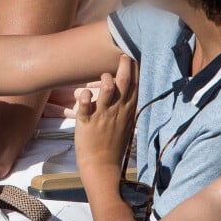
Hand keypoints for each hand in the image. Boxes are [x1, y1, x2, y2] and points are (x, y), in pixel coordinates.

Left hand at [75, 55, 138, 178]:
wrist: (101, 165)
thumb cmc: (112, 142)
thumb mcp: (125, 122)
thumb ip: (127, 104)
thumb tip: (129, 87)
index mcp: (127, 110)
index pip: (136, 86)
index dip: (137, 70)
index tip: (137, 55)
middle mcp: (116, 110)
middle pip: (124, 84)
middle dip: (124, 67)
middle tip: (123, 55)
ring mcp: (102, 116)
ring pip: (107, 93)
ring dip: (106, 81)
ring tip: (104, 76)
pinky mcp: (87, 122)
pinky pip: (85, 108)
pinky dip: (85, 98)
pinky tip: (84, 93)